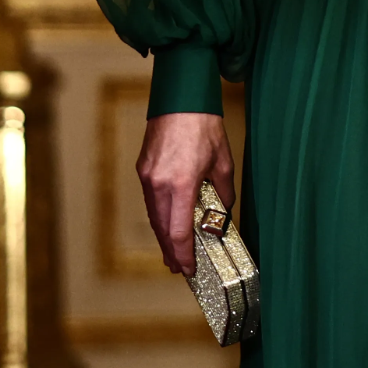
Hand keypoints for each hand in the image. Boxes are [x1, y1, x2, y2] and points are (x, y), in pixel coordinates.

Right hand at [137, 113, 234, 275]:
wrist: (181, 98)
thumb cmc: (204, 125)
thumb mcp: (223, 161)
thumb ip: (223, 193)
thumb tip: (222, 214)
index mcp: (182, 183)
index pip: (178, 232)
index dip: (184, 255)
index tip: (189, 269)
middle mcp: (160, 183)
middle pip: (162, 230)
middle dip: (171, 252)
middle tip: (179, 268)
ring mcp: (148, 176)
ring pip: (154, 217)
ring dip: (163, 237)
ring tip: (173, 251)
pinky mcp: (143, 169)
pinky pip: (150, 201)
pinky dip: (159, 217)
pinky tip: (166, 223)